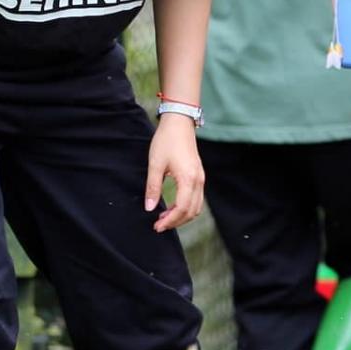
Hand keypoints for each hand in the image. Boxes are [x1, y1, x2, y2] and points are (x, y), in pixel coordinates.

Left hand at [145, 115, 205, 232]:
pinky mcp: (199, 175)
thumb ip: (152, 188)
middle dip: (176, 222)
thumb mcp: (155, 164)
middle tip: (158, 226)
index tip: (156, 226)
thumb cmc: (166, 141)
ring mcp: (201, 178)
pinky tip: (171, 206)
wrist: (179, 123)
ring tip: (164, 218)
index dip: (169, 221)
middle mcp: (198, 181)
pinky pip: (196, 198)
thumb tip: (149, 208)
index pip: (181, 209)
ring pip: (196, 206)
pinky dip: (185, 207)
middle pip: (191, 211)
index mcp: (188, 179)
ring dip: (182, 216)